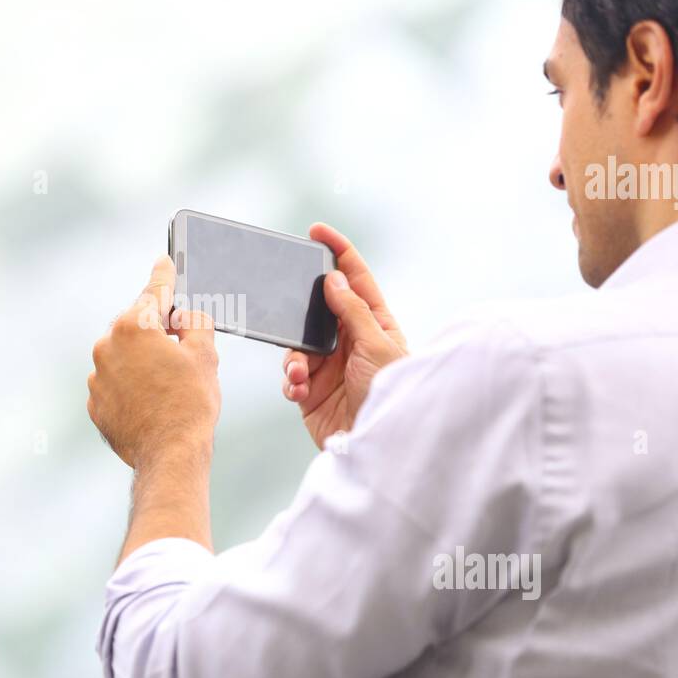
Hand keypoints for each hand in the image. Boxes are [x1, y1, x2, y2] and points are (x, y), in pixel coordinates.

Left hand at [88, 255, 219, 469]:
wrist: (170, 455)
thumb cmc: (191, 403)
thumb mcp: (206, 354)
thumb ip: (195, 322)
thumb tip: (186, 314)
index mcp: (133, 326)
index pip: (154, 292)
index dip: (165, 276)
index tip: (164, 261)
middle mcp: (107, 346)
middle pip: (136, 325)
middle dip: (157, 329)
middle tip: (182, 343)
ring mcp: (97, 376)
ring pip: (124, 356)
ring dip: (143, 360)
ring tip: (169, 384)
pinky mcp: (95, 403)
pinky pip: (114, 383)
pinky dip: (131, 385)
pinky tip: (152, 400)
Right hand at [281, 223, 407, 448]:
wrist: (381, 446)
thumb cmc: (390, 393)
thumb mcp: (376, 345)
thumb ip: (352, 311)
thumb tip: (334, 279)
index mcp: (375, 324)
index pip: (356, 279)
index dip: (338, 253)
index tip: (317, 231)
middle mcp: (351, 342)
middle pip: (318, 310)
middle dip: (301, 310)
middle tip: (287, 300)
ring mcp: (330, 367)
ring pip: (297, 346)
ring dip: (294, 359)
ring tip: (300, 374)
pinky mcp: (312, 392)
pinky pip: (291, 377)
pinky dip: (291, 381)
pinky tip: (298, 390)